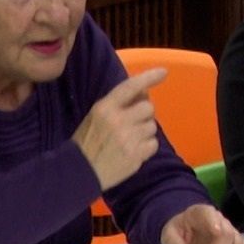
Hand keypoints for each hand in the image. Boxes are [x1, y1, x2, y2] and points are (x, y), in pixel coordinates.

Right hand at [72, 68, 165, 189]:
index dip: (149, 77)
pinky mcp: (136, 155)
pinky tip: (133, 151)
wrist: (80, 170)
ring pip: (152, 126)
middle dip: (144, 114)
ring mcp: (128, 138)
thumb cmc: (88, 141)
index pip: (130, 86)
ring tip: (130, 139)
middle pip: (148, 107)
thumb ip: (118, 103)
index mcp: (105, 107)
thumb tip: (144, 92)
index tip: (163, 72)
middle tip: (134, 123)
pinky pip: (153, 144)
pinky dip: (147, 147)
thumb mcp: (97, 115)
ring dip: (145, 131)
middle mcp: (118, 120)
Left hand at [161, 204, 243, 243]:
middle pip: (228, 234)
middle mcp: (219, 219)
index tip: (216, 231)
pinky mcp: (235, 241)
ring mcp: (229, 229)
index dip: (215, 222)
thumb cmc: (180, 231)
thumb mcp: (168, 234)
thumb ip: (172, 243)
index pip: (210, 215)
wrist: (189, 232)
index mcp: (200, 213)